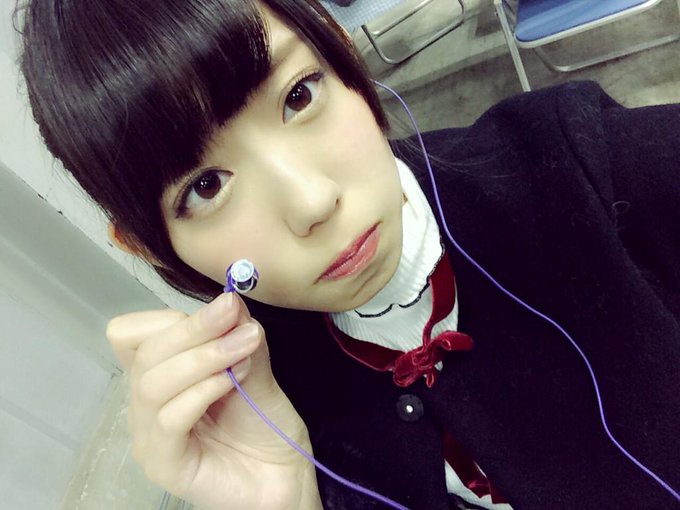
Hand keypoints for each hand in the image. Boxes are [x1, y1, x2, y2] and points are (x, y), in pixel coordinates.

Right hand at [107, 293, 321, 509]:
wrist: (285, 475)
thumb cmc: (264, 422)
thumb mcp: (254, 366)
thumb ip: (238, 335)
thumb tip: (231, 297)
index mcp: (160, 374)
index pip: (132, 334)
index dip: (173, 317)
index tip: (226, 308)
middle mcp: (145, 404)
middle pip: (145, 353)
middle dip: (195, 328)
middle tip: (234, 314)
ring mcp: (150, 437)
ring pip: (153, 384)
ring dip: (204, 357)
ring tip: (246, 348)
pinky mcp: (164, 466)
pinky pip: (168, 420)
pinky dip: (200, 392)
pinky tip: (229, 384)